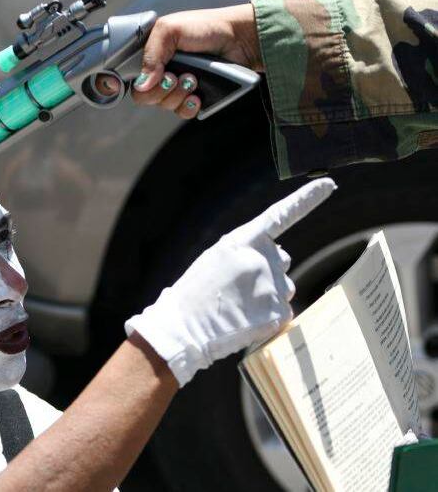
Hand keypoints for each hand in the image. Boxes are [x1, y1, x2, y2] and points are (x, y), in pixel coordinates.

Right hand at [125, 178, 336, 386]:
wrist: (183, 328)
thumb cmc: (195, 294)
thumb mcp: (215, 260)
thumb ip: (245, 253)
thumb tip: (275, 260)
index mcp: (241, 241)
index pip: (280, 215)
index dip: (306, 199)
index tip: (329, 184)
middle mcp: (261, 259)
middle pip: (282, 260)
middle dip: (268, 271)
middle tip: (239, 289)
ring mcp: (272, 285)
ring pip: (283, 288)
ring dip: (268, 296)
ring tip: (239, 308)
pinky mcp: (278, 311)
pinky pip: (282, 312)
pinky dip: (268, 318)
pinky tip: (245, 321)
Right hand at [131, 3, 261, 118]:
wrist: (239, 38)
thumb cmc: (204, 27)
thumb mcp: (170, 29)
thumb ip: (151, 55)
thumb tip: (142, 86)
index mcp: (151, 56)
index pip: (131, 79)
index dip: (136, 85)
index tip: (151, 79)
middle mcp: (161, 73)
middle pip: (145, 98)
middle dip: (160, 90)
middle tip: (177, 76)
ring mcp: (177, 87)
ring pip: (165, 105)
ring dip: (178, 95)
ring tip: (194, 79)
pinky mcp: (194, 98)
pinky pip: (183, 113)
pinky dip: (188, 107)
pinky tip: (197, 96)